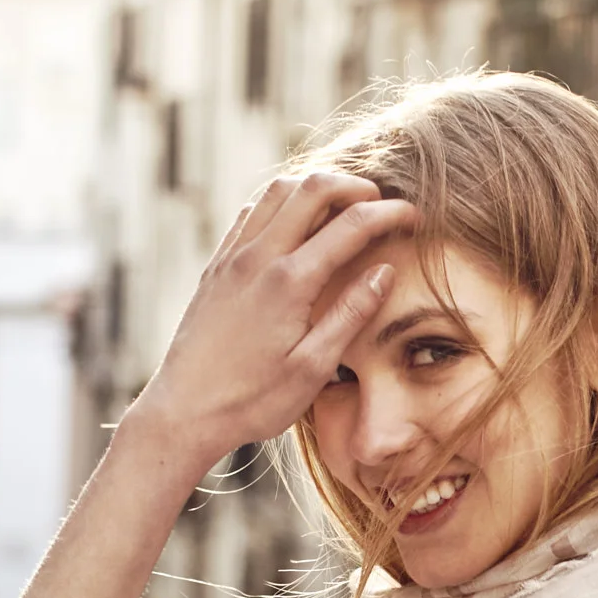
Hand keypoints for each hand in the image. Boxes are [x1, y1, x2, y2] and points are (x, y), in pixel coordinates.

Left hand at [123, 171, 413, 465]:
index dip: (389, 213)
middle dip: (354, 185)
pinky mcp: (216, 267)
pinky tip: (296, 221)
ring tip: (343, 203)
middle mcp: (258, 257)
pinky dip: (281, 202)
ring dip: (315, 186)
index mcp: (290, 281)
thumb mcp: (313, 367)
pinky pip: (250, 212)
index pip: (351, 225)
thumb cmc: (252, 400)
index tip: (414, 217)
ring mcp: (232, 257)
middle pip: (312, 188)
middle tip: (381, 201)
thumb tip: (385, 271)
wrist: (183, 412)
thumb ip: (351, 314)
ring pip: (277, 191)